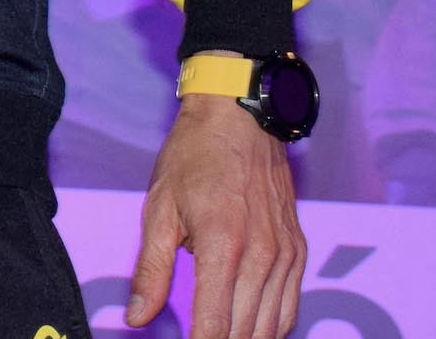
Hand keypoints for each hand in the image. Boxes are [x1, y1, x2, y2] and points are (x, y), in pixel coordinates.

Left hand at [127, 92, 301, 338]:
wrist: (240, 118)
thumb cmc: (194, 158)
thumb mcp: (159, 208)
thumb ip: (151, 270)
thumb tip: (137, 319)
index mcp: (222, 244)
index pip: (214, 324)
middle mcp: (262, 255)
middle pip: (246, 332)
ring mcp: (286, 254)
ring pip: (273, 326)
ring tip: (219, 338)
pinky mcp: (298, 251)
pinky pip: (290, 307)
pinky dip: (271, 327)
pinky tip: (249, 330)